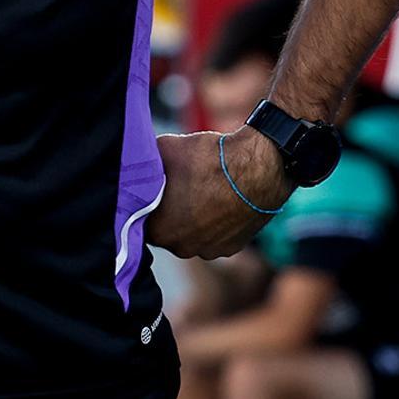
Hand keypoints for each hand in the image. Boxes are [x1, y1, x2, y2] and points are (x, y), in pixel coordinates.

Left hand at [141, 127, 292, 260]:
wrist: (257, 169)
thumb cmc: (207, 160)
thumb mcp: (165, 149)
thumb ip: (147, 164)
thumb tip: (141, 163)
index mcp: (159, 231)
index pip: (141, 221)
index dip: (146, 203)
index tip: (153, 189)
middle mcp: (182, 248)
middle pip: (167, 229)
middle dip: (169, 211)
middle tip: (178, 187)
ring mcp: (209, 250)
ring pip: (192, 234)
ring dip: (193, 218)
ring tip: (201, 191)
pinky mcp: (232, 247)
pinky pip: (215, 235)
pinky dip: (215, 221)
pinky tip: (219, 200)